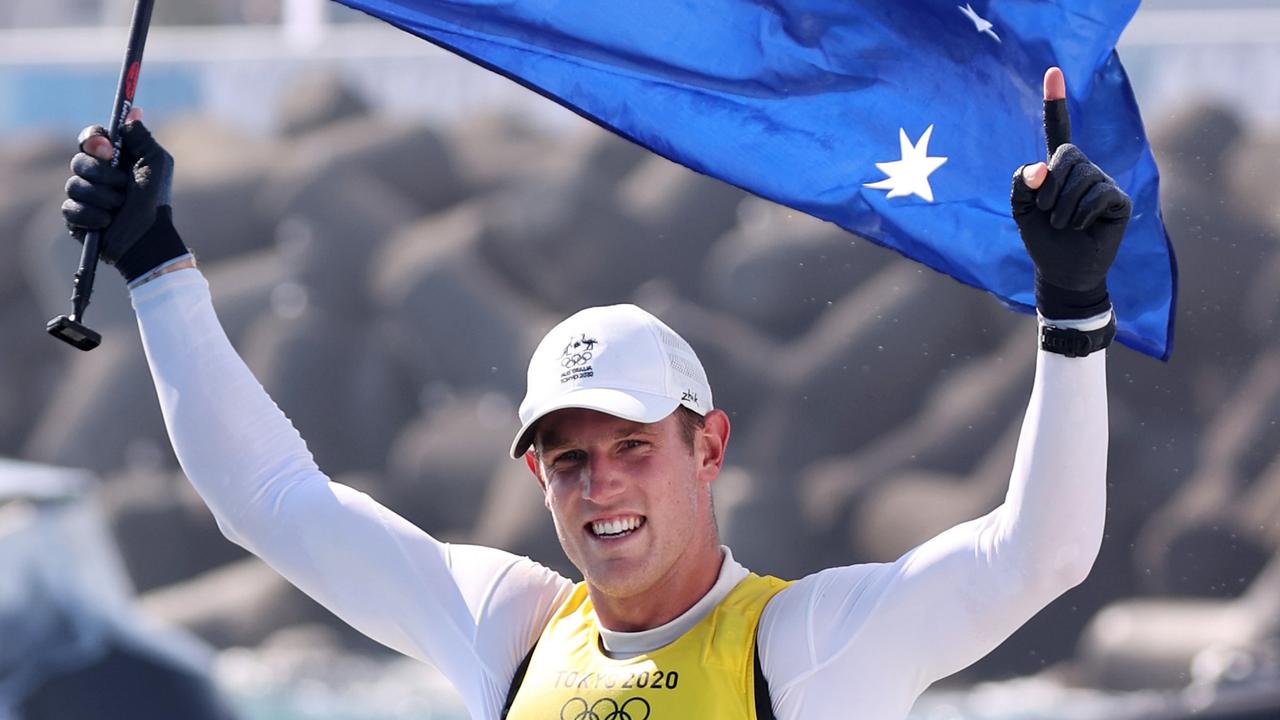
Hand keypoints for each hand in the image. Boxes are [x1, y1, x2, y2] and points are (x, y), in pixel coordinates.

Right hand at [62, 107, 187, 281]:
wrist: (149, 238)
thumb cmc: (156, 201)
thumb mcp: (156, 163)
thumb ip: (142, 137)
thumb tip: (132, 111)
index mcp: (113, 159)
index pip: (90, 138)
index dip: (94, 140)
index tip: (108, 149)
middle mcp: (96, 175)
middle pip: (79, 161)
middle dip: (102, 174)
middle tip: (121, 184)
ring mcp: (84, 196)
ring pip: (74, 185)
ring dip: (103, 197)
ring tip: (120, 207)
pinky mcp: (75, 218)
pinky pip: (70, 208)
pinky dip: (93, 216)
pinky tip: (108, 222)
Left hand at [1011, 68, 1131, 320]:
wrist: (1061, 271)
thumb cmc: (1041, 239)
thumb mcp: (1020, 211)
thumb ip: (1021, 183)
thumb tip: (1041, 165)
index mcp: (1058, 167)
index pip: (1058, 128)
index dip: (1055, 102)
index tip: (1053, 70)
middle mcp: (1084, 168)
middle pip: (1066, 155)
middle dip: (1049, 187)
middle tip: (1045, 212)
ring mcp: (1104, 181)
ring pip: (1080, 178)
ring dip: (1062, 208)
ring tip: (1063, 225)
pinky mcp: (1119, 199)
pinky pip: (1097, 194)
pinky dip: (1081, 214)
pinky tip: (1082, 227)